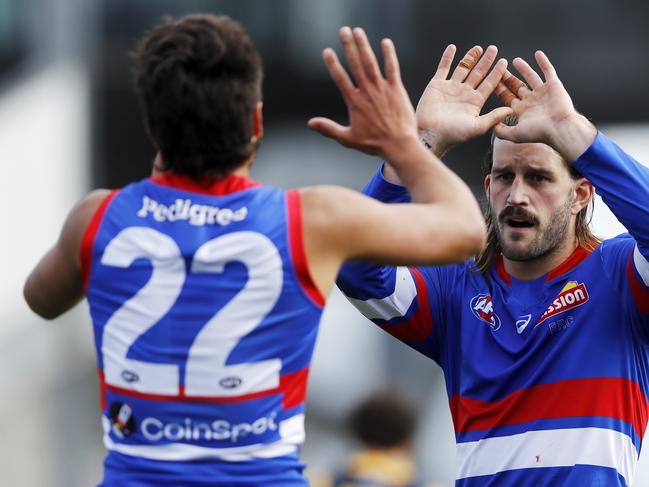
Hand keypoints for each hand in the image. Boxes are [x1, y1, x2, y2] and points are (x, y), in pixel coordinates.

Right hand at [308, 27, 418, 160]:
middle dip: (348, 46)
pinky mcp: (397, 89)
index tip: (327, 51)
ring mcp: (382, 89)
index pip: (340, 79)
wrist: (399, 145)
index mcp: (354, 102)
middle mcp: (367, 92)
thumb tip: (310, 123)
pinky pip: (392, 68)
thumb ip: (328, 128)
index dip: (333, 64)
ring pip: (371, 62)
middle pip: (355, 64)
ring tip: (358, 31)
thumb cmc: (374, 144)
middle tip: (343, 30)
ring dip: (364, 45)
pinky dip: (389, 55)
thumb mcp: (347, 139)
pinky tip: (385, 42)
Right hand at [415, 44, 511, 155]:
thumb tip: (511, 110)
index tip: (504, 61)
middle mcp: (464, 93)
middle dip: (486, 61)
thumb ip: (494, 117)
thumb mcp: (477, 127)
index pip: (489, 83)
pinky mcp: (436, 85)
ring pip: (463, 68)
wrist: (431, 135)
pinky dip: (447, 58)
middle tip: (494, 49)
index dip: (496, 73)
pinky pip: (443, 68)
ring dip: (470, 57)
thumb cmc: (453, 134)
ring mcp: (450, 88)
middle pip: (478, 73)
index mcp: (475, 102)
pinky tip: (452, 48)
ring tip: (478, 47)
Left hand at [493, 51, 595, 159]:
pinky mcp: (554, 85)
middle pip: (517, 86)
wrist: (560, 128)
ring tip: (515, 60)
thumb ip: (501, 130)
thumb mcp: (514, 134)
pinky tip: (538, 53)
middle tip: (500, 68)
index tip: (491, 80)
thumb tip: (490, 126)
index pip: (507, 97)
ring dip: (524, 68)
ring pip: (531, 77)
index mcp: (522, 111)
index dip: (499, 89)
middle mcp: (532, 101)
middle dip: (508, 78)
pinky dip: (543, 62)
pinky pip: (548, 71)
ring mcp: (543, 92)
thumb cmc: (538, 132)